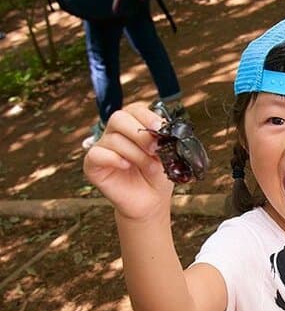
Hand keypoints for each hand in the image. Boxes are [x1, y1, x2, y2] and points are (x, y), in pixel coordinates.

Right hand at [83, 103, 172, 218]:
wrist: (151, 201)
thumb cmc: (157, 175)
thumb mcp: (166, 154)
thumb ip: (163, 139)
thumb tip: (162, 128)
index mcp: (133, 125)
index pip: (135, 109)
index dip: (147, 117)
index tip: (161, 129)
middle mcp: (115, 132)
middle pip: (118, 118)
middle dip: (139, 133)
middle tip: (154, 149)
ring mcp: (102, 147)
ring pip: (113, 139)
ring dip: (135, 154)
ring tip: (148, 167)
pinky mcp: (92, 164)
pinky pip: (97, 154)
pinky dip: (114, 159)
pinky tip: (126, 166)